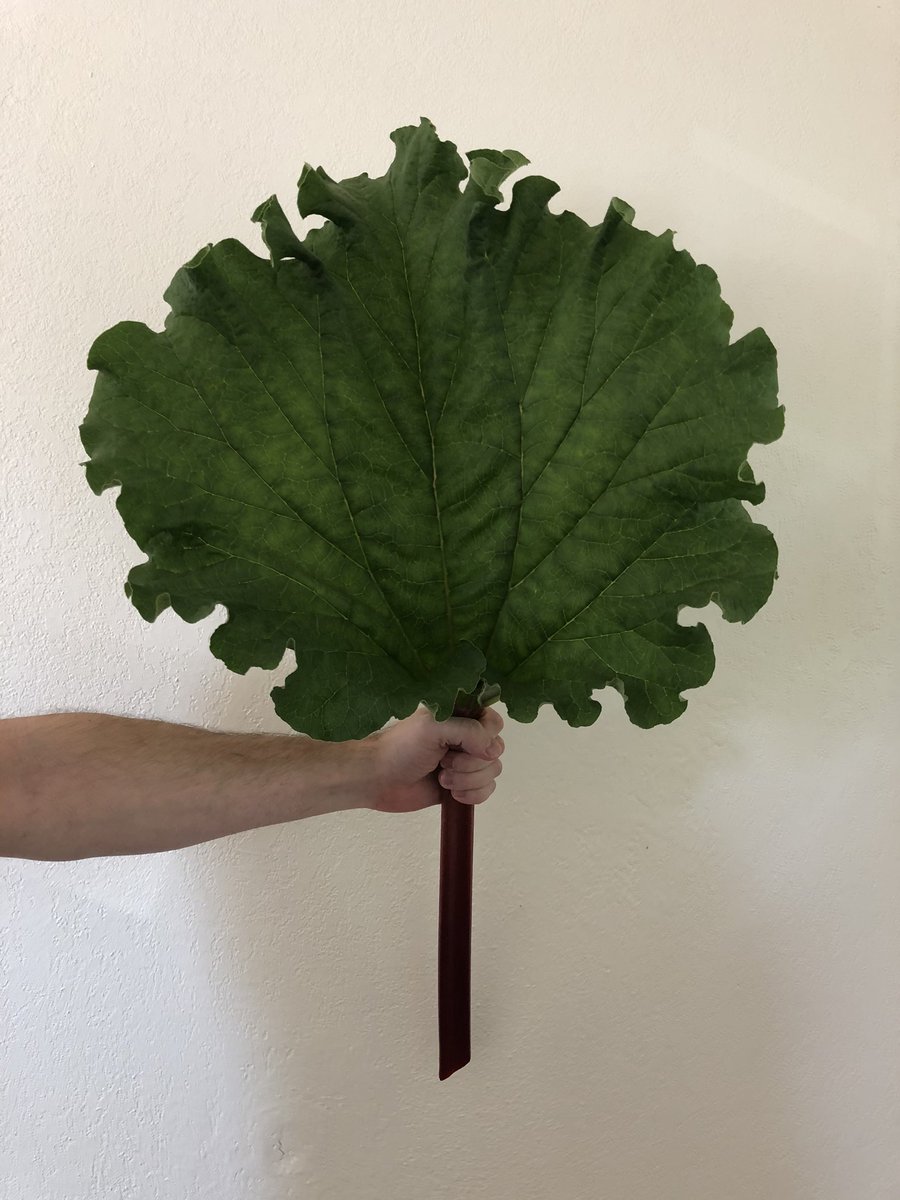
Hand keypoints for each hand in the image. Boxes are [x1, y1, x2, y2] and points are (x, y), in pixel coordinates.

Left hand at [366, 704, 504, 813]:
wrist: (378, 779)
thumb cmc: (400, 748)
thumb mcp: (434, 728)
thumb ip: (469, 731)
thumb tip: (493, 751)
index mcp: (460, 715)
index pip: (494, 723)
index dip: (485, 737)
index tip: (464, 745)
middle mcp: (465, 737)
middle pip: (496, 750)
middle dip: (471, 762)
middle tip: (444, 762)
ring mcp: (464, 763)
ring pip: (492, 772)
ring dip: (468, 779)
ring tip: (442, 778)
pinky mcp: (462, 786)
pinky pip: (486, 791)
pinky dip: (472, 795)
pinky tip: (451, 794)